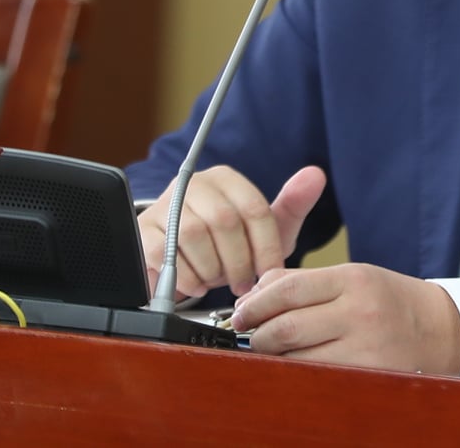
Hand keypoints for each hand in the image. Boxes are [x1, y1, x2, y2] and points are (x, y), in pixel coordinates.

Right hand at [138, 164, 326, 297]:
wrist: (182, 261)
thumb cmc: (228, 244)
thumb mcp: (264, 229)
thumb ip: (292, 204)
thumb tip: (315, 175)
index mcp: (226, 179)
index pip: (254, 208)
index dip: (266, 247)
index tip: (270, 272)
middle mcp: (194, 185)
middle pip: (224, 220)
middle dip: (239, 261)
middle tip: (243, 284)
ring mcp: (165, 206)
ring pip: (193, 234)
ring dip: (212, 269)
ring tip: (219, 281)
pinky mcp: (144, 232)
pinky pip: (164, 253)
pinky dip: (186, 277)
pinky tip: (197, 284)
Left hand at [232, 264, 459, 375]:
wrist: (441, 329)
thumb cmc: (388, 300)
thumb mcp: (353, 276)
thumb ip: (303, 281)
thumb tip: (254, 295)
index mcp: (353, 279)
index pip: (288, 289)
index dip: (255, 304)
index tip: (240, 313)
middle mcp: (359, 311)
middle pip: (286, 327)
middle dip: (257, 335)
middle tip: (248, 336)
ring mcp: (365, 348)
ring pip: (297, 359)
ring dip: (273, 359)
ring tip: (268, 353)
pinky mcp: (367, 377)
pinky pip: (316, 379)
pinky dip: (295, 375)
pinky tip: (290, 369)